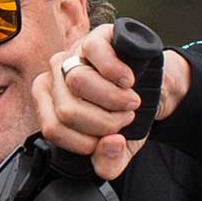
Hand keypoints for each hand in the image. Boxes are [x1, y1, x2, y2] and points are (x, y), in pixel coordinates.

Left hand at [32, 25, 187, 178]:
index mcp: (49, 103)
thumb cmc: (126, 116)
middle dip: (104, 123)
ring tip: (130, 101)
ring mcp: (73, 53)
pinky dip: (118, 73)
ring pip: (78, 81)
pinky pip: (96, 54)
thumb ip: (108, 163)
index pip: (54, 129)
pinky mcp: (96, 37)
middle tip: (125, 118)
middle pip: (67, 110)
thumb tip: (110, 144)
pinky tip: (129, 80)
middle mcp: (55, 76)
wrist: (153, 88)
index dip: (86, 142)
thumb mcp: (119, 148)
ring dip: (113, 99)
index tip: (110, 138)